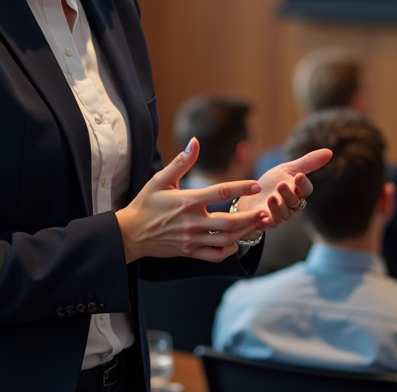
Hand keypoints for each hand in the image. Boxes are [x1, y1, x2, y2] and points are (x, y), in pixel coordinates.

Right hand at [115, 138, 266, 263]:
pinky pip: (215, 255)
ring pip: (225, 240)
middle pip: (229, 222)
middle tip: (266, 211)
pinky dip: (229, 251)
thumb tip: (195, 141)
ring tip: (258, 225)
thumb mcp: (161, 179)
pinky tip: (237, 243)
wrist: (131, 233)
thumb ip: (182, 162)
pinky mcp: (190, 252)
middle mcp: (192, 221)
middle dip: (250, 217)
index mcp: (187, 200)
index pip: (220, 192)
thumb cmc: (146, 203)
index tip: (255, 184)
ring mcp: (192, 239)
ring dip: (244, 233)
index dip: (240, 188)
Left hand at [238, 148, 332, 228]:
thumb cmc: (272, 181)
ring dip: (278, 207)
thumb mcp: (288, 168)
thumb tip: (330, 152)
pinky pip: (270, 223)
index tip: (299, 175)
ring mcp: (280, 214)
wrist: (251, 194)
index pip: (306, 190)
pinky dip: (266, 220)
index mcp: (298, 191)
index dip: (303, 184)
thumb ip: (308, 162)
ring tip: (271, 197)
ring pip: (284, 214)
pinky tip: (262, 213)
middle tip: (281, 184)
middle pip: (295, 202)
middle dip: (288, 194)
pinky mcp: (267, 221)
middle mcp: (291, 204)